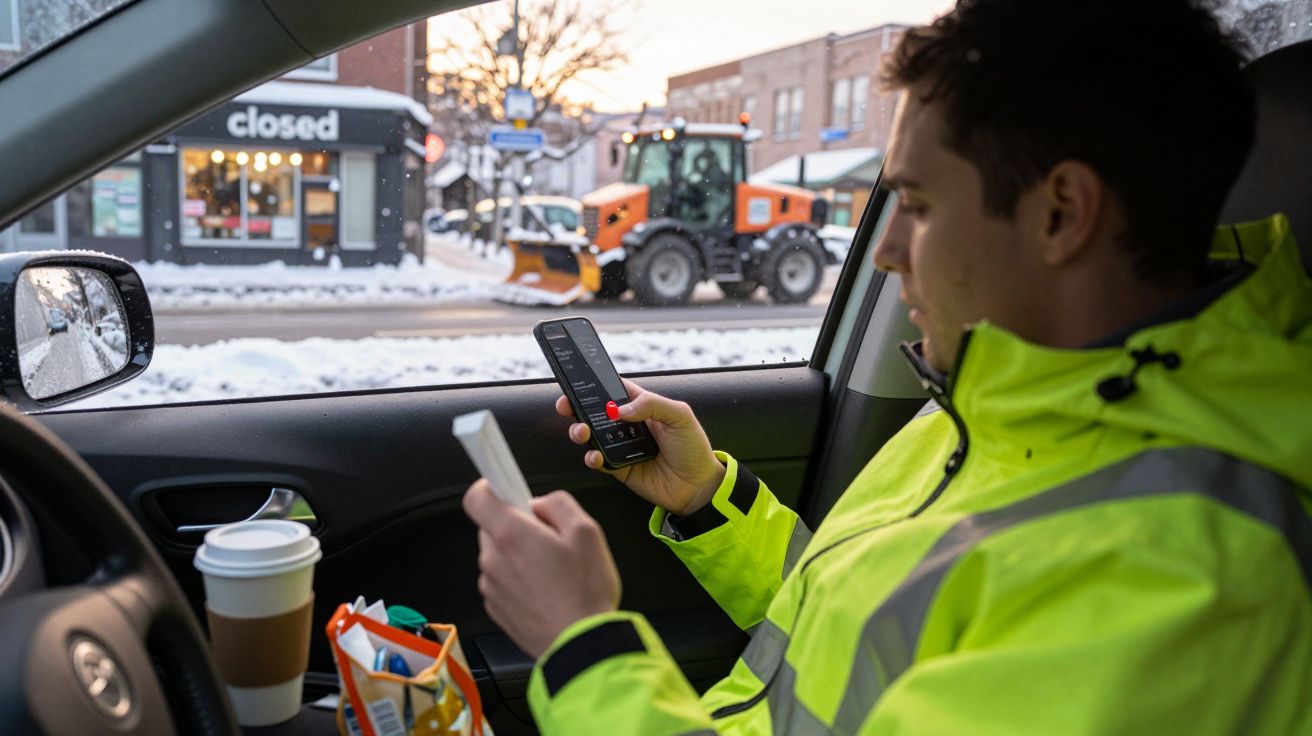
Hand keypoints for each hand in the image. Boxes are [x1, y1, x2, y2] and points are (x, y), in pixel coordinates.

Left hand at [462, 480, 619, 658]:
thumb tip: (538, 505)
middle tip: (550, 539)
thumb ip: (558, 504)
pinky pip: (503, 581)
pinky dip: (520, 581)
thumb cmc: (585, 590)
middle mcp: (492, 559)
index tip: (507, 488)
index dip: (490, 487)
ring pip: (499, 555)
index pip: (476, 497)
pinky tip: (547, 592)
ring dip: (519, 556)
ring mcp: (491, 587)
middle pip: (493, 527)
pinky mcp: (496, 609)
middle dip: (518, 526)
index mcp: (510, 534)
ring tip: (554, 572)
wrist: (581, 646)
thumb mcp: (586, 531)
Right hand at [556, 379, 724, 514]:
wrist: (698, 487)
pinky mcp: (619, 468)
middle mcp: (629, 425)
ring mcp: (622, 447)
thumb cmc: (693, 447)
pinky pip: (598, 460)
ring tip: (581, 432)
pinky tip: (595, 455)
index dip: (596, 383)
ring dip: (580, 430)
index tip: (578, 380)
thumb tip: (619, 409)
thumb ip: (651, 404)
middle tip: (566, 406)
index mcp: (643, 406)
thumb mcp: (680, 415)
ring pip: (591, 435)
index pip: (615, 389)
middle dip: (576, 406)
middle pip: (595, 411)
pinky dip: (591, 457)